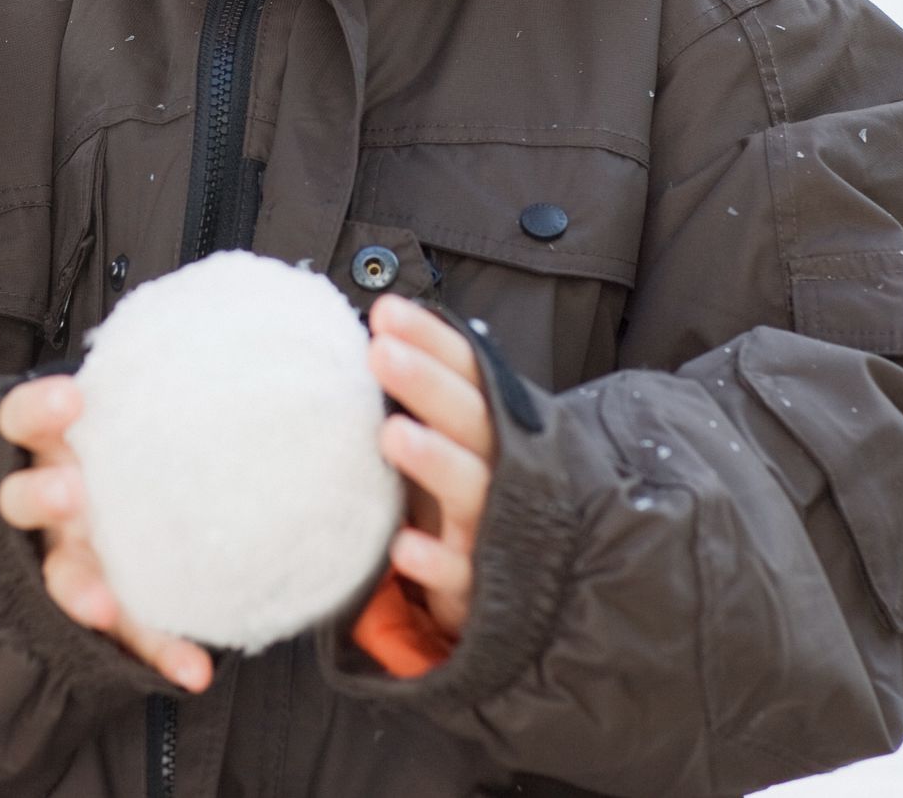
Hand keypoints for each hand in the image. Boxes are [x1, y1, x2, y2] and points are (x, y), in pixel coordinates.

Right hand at [0, 375, 214, 692]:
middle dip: (44, 498)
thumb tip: (256, 344)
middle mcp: (49, 503)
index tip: (72, 400)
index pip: (24, 419)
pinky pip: (128, 632)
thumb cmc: (124, 443)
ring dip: (79, 589)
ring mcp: (67, 554)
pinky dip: (159, 650)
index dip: (41, 409)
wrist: (107, 493)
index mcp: (48, 446)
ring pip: (56, 571)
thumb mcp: (126, 414)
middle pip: (24, 500)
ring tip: (102, 606)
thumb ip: (159, 396)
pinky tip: (193, 668)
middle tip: (72, 493)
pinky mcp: (99, 600)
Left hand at [367, 295, 497, 637]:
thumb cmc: (465, 499)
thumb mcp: (458, 442)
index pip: (469, 373)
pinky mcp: (478, 587)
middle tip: (381, 352)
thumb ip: (427, 396)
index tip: (387, 313)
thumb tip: (375, 334)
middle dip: (428, 384)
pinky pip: (460, 575)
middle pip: (470, 419)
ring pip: (471, 488)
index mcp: (490, 428)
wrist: (527, 589)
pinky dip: (436, 561)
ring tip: (392, 434)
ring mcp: (490, 527)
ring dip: (435, 460)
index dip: (432, 341)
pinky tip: (404, 548)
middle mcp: (498, 470)